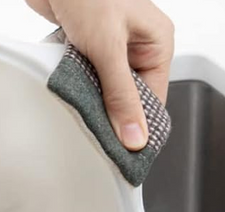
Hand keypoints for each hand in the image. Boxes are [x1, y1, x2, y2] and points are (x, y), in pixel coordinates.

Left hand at [27, 0, 173, 149]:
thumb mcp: (108, 49)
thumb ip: (120, 96)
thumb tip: (134, 136)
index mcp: (156, 44)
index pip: (153, 102)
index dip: (137, 129)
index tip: (122, 155)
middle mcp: (136, 48)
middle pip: (127, 101)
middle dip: (110, 117)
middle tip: (95, 137)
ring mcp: (110, 51)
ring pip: (103, 94)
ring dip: (90, 103)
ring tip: (80, 113)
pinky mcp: (86, 51)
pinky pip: (84, 82)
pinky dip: (75, 90)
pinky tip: (68, 94)